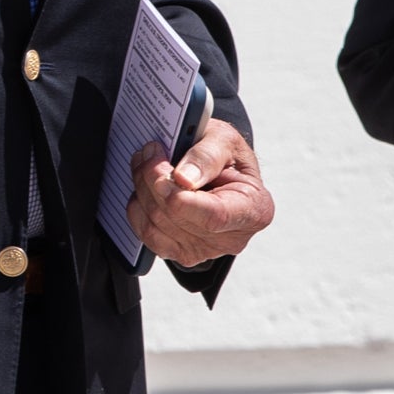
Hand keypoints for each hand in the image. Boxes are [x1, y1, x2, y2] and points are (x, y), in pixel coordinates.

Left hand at [127, 119, 273, 268]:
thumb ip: (208, 154)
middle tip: (150, 150)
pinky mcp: (181, 254)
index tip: (168, 172)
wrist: (220, 171)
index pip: (215, 216)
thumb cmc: (227, 157)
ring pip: (157, 225)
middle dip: (155, 180)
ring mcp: (205, 250)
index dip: (183, 199)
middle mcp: (233, 238)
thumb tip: (183, 178)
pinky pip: (147, 234)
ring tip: (146, 161)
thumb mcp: (226, 140)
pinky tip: (146, 188)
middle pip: (178, 217)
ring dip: (143, 188)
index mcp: (255, 210)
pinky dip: (139, 207)